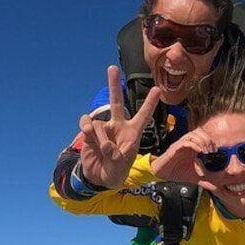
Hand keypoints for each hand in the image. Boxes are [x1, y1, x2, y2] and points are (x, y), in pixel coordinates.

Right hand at [78, 65, 160, 187]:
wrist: (99, 177)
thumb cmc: (115, 171)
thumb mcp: (119, 167)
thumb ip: (115, 156)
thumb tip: (105, 144)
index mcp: (132, 133)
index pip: (143, 115)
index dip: (149, 103)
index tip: (157, 89)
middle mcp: (118, 126)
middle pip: (117, 102)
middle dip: (113, 85)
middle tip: (112, 68)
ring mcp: (104, 128)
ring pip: (99, 123)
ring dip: (99, 136)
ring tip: (102, 149)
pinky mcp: (89, 132)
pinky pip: (87, 123)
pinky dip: (87, 127)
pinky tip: (88, 134)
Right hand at [150, 127, 213, 186]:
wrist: (161, 174)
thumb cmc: (176, 172)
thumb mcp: (193, 177)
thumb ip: (204, 180)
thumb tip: (214, 187)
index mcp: (192, 147)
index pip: (204, 136)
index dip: (211, 141)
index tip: (216, 151)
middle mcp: (187, 143)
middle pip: (200, 132)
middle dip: (208, 139)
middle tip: (212, 150)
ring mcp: (181, 144)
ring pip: (193, 134)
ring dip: (202, 141)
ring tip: (206, 151)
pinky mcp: (175, 148)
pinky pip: (186, 142)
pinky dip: (194, 145)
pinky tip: (199, 151)